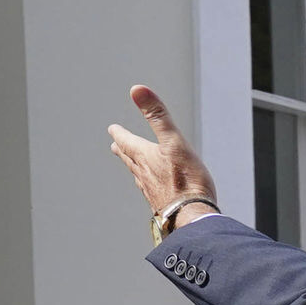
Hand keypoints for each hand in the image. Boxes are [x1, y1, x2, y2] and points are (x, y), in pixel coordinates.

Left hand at [107, 85, 216, 221]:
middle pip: (128, 159)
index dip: (119, 133)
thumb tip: (138, 89)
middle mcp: (144, 174)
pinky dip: (149, 186)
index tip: (112, 129)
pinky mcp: (163, 205)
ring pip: (138, 176)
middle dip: (122, 150)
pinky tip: (153, 191)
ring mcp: (152, 191)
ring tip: (132, 167)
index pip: (126, 141)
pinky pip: (151, 192)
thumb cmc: (186, 179)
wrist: (193, 216)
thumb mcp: (173, 140)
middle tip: (115, 146)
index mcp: (145, 156)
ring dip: (133, 169)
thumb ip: (157, 115)